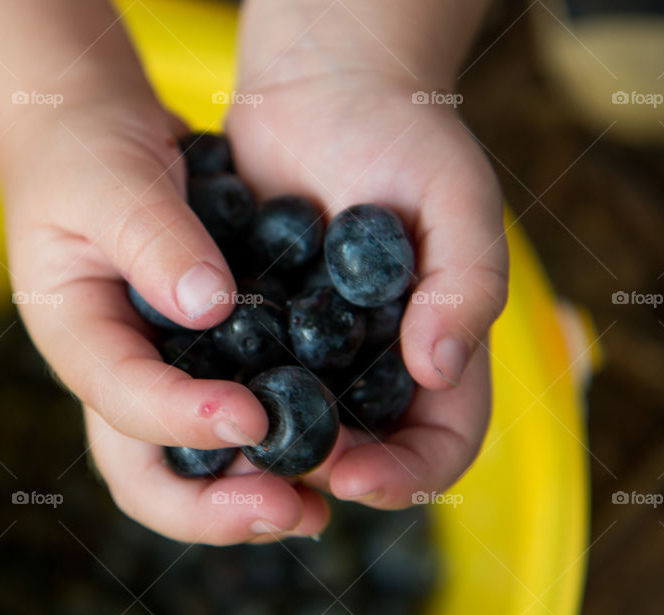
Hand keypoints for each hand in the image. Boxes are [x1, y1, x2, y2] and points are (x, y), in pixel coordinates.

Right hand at [5, 100, 330, 543]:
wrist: (90, 136)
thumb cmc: (85, 152)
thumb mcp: (110, 183)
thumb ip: (155, 241)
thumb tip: (211, 307)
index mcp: (77, 335)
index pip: (124, 398)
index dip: (186, 419)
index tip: (256, 417)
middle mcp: (115, 371)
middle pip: (146, 473)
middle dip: (213, 507)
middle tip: (289, 510)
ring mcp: (155, 371)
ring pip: (190, 466)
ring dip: (249, 495)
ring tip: (317, 507)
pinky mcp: (195, 358)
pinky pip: (227, 421)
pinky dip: (270, 445)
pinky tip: (326, 448)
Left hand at [225, 67, 507, 508]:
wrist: (319, 89)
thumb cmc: (403, 138)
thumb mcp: (457, 199)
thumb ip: (467, 284)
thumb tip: (439, 369)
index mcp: (435, 345)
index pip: (441, 442)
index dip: (407, 474)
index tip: (354, 476)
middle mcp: (374, 362)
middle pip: (364, 451)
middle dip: (327, 473)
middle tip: (281, 472)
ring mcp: (312, 348)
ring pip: (297, 428)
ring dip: (269, 449)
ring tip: (234, 446)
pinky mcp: (257, 324)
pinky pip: (243, 376)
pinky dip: (226, 395)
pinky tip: (196, 399)